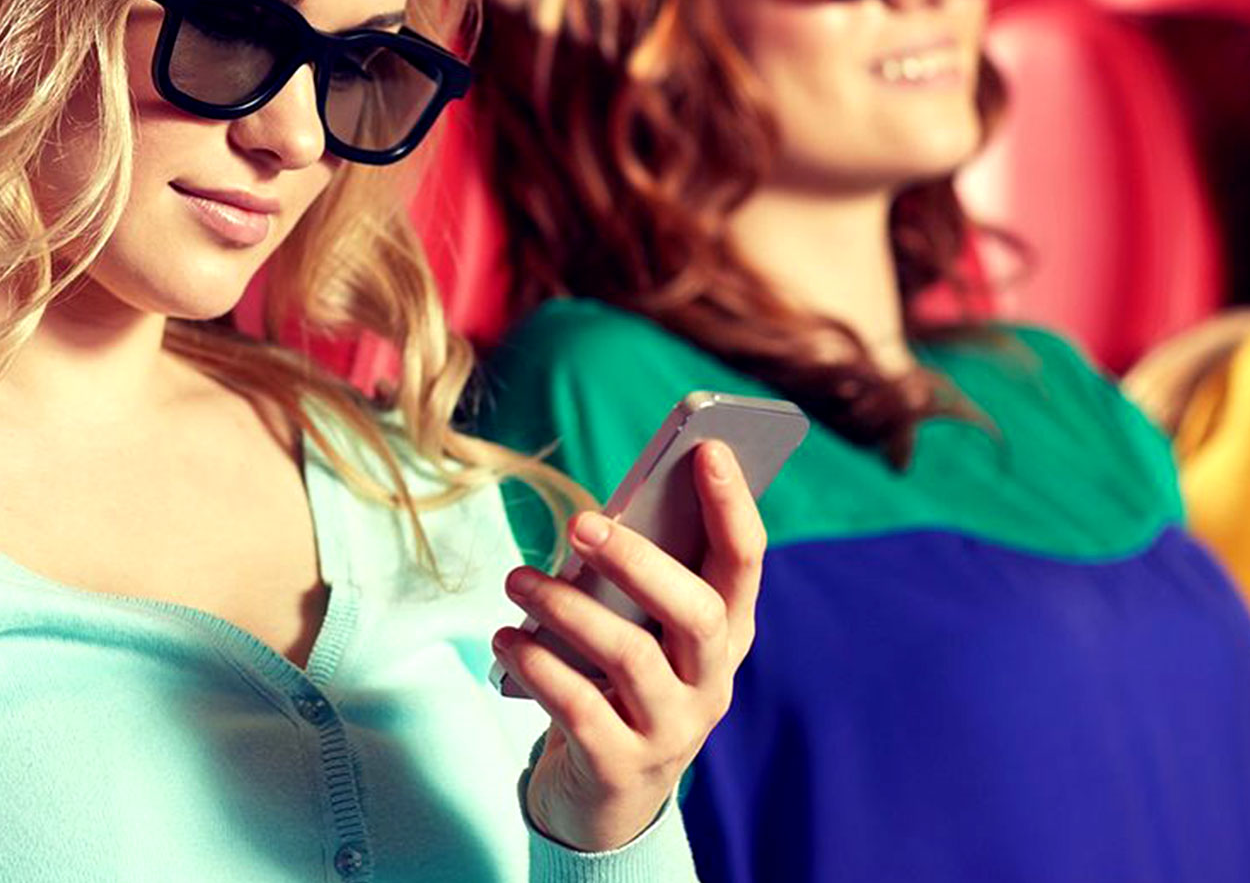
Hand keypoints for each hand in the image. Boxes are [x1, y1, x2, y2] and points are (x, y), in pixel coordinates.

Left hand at [492, 439, 766, 852]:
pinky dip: (537, 665)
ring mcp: (672, 729)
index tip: (710, 449)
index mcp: (726, 633)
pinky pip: (580, 708)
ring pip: (631, 657)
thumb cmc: (618, 684)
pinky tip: (505, 640)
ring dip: (566, 608)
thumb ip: (634, 581)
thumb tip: (596, 521)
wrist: (606, 800)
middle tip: (579, 522)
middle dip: (639, 560)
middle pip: (696, 611)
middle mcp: (711, 681)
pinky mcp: (621, 767)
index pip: (745, 562)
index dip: (733, 506)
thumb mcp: (640, 630)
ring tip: (516, 580)